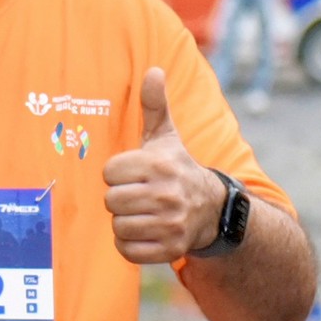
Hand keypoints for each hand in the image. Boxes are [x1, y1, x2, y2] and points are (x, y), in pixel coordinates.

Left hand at [104, 68, 225, 264]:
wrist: (211, 209)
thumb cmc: (177, 168)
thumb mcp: (167, 137)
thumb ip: (154, 105)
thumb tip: (153, 70)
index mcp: (160, 164)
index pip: (109, 172)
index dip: (117, 174)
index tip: (134, 174)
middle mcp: (167, 194)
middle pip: (111, 200)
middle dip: (120, 198)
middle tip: (138, 195)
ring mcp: (171, 224)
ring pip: (118, 226)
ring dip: (125, 222)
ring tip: (143, 213)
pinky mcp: (170, 249)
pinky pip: (127, 250)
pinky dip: (131, 245)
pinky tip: (146, 232)